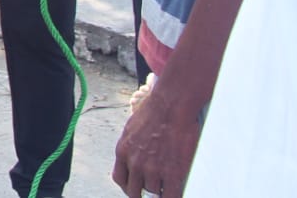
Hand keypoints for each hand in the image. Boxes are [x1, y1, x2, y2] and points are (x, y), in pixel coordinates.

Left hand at [112, 80, 199, 196]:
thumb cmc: (154, 112)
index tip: (136, 188)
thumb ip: (131, 147)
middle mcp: (135, 163)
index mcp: (123, 151)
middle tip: (153, 192)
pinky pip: (171, 195)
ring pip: (154, 193)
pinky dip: (173, 196)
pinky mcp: (173, 172)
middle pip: (135, 191)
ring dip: (160, 191)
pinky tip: (176, 192)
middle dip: (143, 193)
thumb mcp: (132, 129)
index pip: (120, 179)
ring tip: (168, 184)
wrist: (171, 106)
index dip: (128, 186)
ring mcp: (153, 169)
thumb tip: (134, 160)